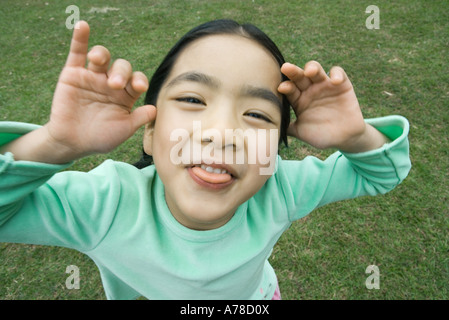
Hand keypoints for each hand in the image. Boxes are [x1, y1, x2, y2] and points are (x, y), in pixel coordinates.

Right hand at [45, 21, 155, 157]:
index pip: (137, 81)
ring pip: (103, 57)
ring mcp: (93, 77)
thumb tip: (155, 108)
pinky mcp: (73, 74)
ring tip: (98, 60)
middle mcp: (111, 83)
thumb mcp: (123, 130)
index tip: (139, 86)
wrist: (73, 143)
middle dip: (121, 72)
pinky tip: (83, 26)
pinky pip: (77, 52)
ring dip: (102, 55)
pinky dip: (80, 38)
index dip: (140, 80)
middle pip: (122, 67)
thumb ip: (139, 118)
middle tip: (115, 84)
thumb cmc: (101, 138)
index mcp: (126, 95)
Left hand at [278, 61, 371, 151]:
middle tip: (286, 68)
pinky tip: (334, 81)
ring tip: (310, 71)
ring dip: (312, 68)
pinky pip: (338, 73)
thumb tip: (269, 129)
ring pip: (316, 70)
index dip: (286, 87)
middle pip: (300, 76)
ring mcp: (325, 86)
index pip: (290, 89)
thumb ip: (287, 128)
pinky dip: (337, 74)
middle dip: (293, 72)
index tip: (281, 88)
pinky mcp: (342, 85)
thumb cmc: (321, 135)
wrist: (344, 140)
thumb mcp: (301, 132)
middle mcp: (310, 90)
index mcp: (298, 100)